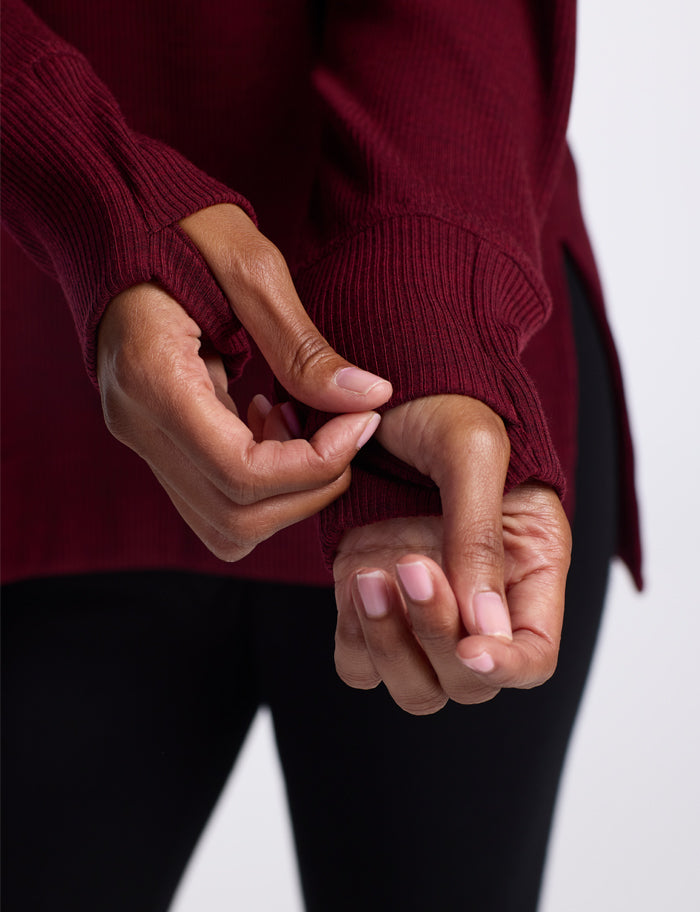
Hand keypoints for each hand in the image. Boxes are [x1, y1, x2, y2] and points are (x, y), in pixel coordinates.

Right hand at [97, 204, 391, 560]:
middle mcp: (138, 427)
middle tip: (347, 428)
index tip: (360, 420)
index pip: (241, 474)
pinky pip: (215, 504)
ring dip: (286, 494)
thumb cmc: (180, 230)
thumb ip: (304, 346)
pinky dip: (261, 486)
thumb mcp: (249, 268)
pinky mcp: (154, 446)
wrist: (113, 225)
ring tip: (301, 424)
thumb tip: (369, 398)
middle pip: (237, 517)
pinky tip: (272, 425)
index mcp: (153, 379)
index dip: (316, 464)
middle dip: (311, 486)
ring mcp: (141, 443)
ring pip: (226, 528)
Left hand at [333, 395, 571, 713]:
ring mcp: (418, 607)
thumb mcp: (472, 452)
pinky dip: (352, 636)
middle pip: (467, 681)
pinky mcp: (369, 601)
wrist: (381, 387)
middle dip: (435, 637)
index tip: (470, 647)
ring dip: (388, 645)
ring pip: (412, 684)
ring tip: (367, 575)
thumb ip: (479, 536)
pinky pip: (357, 660)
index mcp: (527, 571)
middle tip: (406, 565)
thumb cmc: (444, 407)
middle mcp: (475, 602)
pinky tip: (353, 578)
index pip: (532, 657)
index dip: (505, 667)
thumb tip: (485, 628)